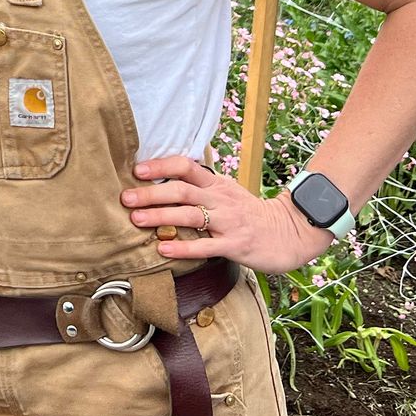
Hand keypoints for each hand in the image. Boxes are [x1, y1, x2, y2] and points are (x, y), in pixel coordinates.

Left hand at [120, 156, 335, 275]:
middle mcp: (221, 199)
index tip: (137, 170)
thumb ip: (202, 185)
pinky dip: (182, 247)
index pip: (186, 166)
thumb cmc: (251, 213)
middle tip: (125, 197)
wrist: (290, 232)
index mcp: (217, 184)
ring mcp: (228, 222)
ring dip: (160, 217)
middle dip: (151, 193)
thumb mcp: (228, 192)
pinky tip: (162, 249)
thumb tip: (168, 177)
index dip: (161, 166)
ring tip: (136, 219)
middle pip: (182, 190)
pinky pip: (205, 246)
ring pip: (190, 215)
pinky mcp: (234, 245)